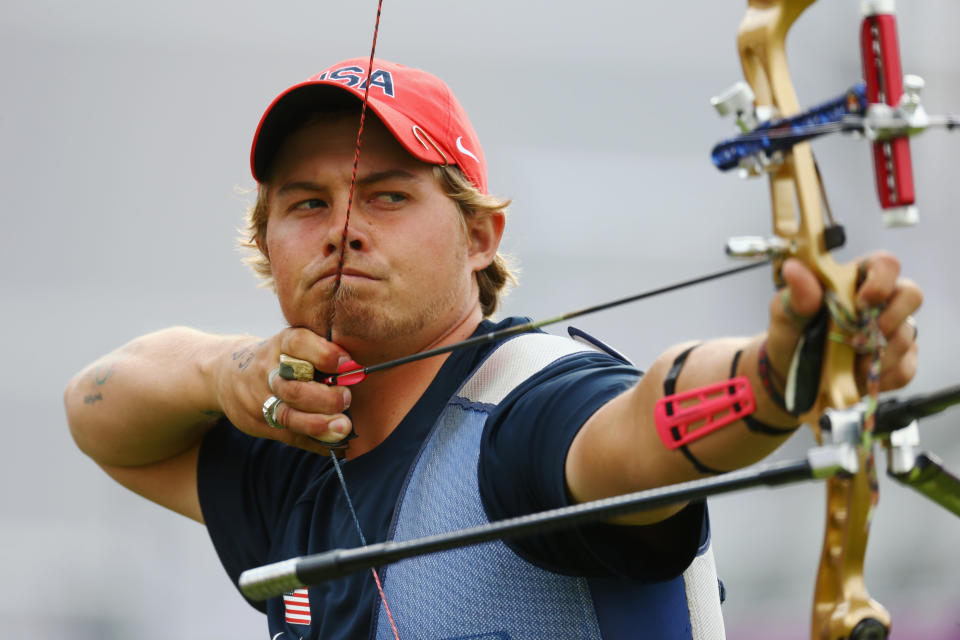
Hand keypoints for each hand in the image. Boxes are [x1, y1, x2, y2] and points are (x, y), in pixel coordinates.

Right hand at [213, 328, 353, 452]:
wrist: (225, 374)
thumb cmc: (278, 358)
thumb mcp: (292, 345)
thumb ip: (320, 353)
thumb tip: (356, 371)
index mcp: (280, 345)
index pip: (298, 344)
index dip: (324, 354)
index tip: (347, 363)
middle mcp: (267, 372)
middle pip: (294, 388)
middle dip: (325, 398)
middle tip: (347, 399)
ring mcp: (259, 400)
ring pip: (288, 416)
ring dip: (319, 424)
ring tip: (343, 427)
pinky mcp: (257, 423)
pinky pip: (289, 436)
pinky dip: (315, 442)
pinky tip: (335, 443)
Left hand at [766, 252, 921, 396]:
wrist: (790, 374)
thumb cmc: (791, 334)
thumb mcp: (785, 314)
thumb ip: (796, 294)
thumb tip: (794, 269)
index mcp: (854, 280)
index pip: (885, 264)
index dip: (881, 281)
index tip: (861, 303)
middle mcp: (881, 301)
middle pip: (911, 295)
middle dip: (889, 319)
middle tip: (857, 339)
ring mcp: (894, 331)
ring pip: (906, 337)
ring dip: (875, 355)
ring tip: (846, 363)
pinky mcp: (899, 361)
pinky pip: (904, 369)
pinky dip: (880, 377)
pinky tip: (857, 377)